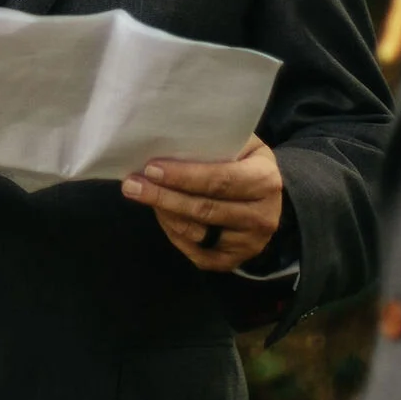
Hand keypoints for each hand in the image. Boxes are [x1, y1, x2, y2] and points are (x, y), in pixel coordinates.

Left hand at [122, 134, 286, 271]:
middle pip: (204, 209)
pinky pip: (195, 251)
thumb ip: (214, 142)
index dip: (184, 176)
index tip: (151, 168)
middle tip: (131, 185)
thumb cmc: (246, 163)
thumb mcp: (242, 144)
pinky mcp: (234, 261)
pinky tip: (161, 214)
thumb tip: (168, 138)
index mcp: (265, 180)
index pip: (221, 180)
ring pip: (196, 232)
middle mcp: (262, 216)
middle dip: (163, 196)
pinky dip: (174, 233)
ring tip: (140, 194)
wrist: (268, 199)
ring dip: (164, 213)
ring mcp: (249, 243)